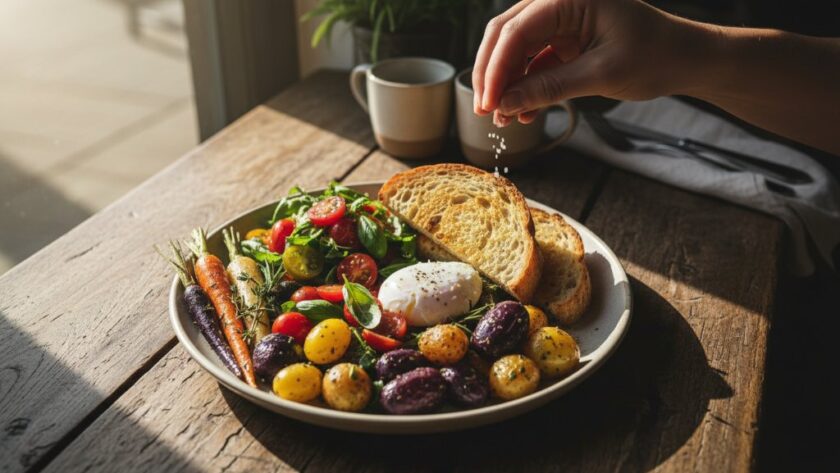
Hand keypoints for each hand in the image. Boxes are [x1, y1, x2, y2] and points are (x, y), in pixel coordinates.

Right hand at [473, 0, 693, 125]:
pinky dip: (526, 86)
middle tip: (484, 110)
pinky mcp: (565, 38)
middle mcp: (561, 1)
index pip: (516, 30)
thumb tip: (506, 104)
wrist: (686, 59)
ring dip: (507, 83)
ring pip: (516, 49)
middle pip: (507, 34)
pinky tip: (523, 113)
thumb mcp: (601, 75)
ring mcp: (562, 19)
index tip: (488, 103)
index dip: (496, 69)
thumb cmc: (656, 57)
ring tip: (504, 119)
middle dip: (493, 74)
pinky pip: (534, 60)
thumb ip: (549, 88)